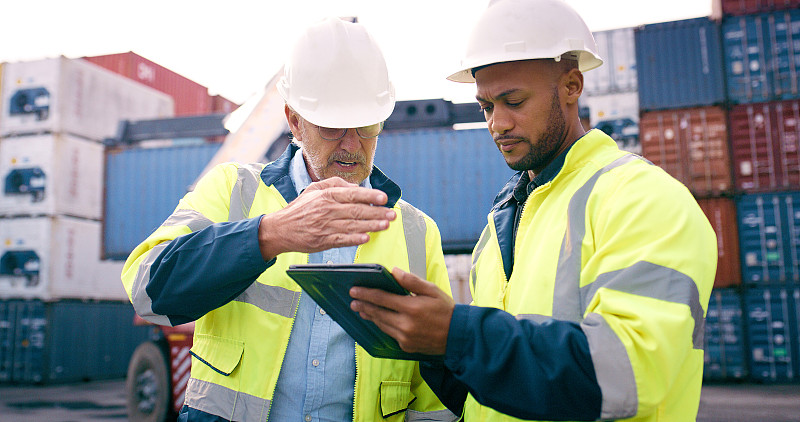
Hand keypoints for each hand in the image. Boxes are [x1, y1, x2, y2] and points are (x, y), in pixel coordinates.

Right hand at [258, 177, 395, 259]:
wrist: (280, 229)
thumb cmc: (300, 208)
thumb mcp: (314, 189)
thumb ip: (335, 184)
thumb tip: (356, 186)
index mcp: (327, 195)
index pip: (353, 194)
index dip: (370, 196)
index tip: (384, 198)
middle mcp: (328, 210)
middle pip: (357, 211)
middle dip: (377, 213)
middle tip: (392, 214)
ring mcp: (326, 226)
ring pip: (353, 225)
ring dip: (371, 226)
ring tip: (385, 225)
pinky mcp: (323, 241)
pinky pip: (342, 240)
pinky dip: (355, 239)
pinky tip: (366, 238)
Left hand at [350, 267, 453, 354]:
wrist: (458, 336)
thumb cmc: (446, 310)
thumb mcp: (432, 290)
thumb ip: (412, 281)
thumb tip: (394, 272)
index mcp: (411, 308)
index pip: (381, 298)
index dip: (366, 293)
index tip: (354, 290)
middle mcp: (405, 324)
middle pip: (377, 313)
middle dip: (363, 305)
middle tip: (352, 300)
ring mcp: (405, 337)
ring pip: (381, 324)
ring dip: (370, 316)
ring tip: (361, 309)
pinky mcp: (406, 346)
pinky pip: (390, 334)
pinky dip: (382, 325)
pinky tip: (378, 320)